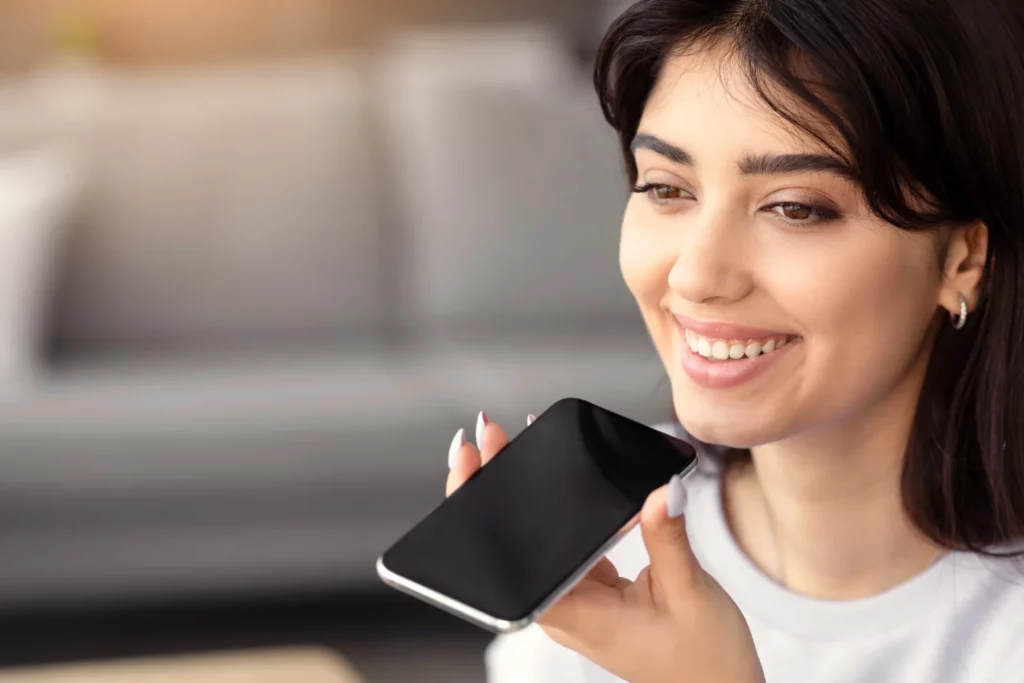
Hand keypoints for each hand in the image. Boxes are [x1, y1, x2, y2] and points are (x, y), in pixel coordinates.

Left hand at [446, 411, 764, 682]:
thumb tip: (661, 489)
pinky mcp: (594, 593)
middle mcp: (567, 609)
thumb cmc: (704, 661)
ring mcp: (578, 601)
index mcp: (577, 616)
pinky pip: (567, 546)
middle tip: (488, 434)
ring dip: (522, 494)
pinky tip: (557, 476)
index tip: (473, 468)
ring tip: (509, 442)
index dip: (482, 514)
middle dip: (494, 488)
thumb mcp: (689, 593)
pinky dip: (558, 510)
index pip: (508, 565)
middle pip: (513, 546)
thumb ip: (667, 539)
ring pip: (536, 543)